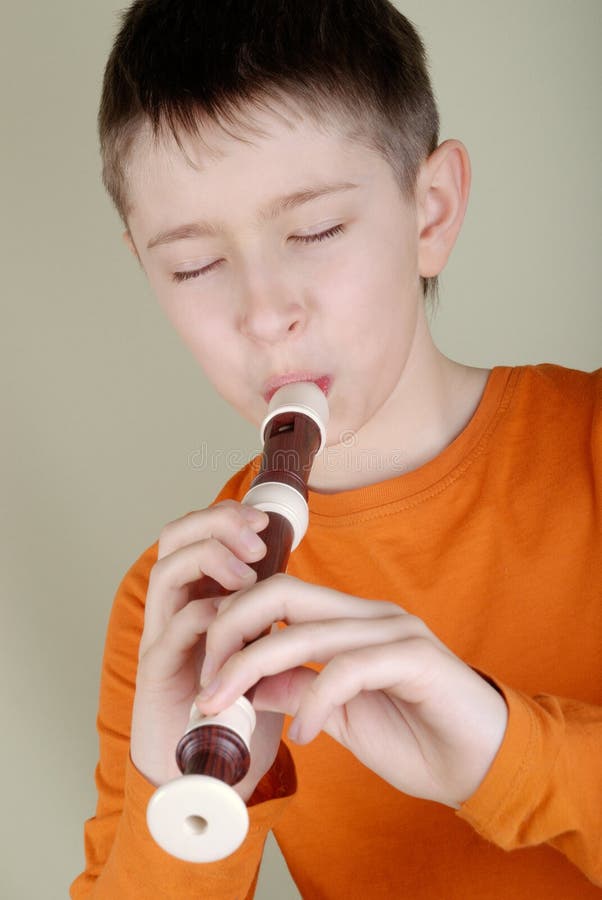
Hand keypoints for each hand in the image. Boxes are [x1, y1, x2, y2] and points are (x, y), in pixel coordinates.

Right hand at [130, 500, 282, 800]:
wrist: (204, 778)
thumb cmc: (236, 713)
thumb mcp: (258, 654)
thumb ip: (267, 621)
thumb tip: (301, 587)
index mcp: (195, 599)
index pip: (197, 533)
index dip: (225, 515)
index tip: (265, 519)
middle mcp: (172, 610)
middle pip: (174, 538)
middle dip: (215, 522)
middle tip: (256, 532)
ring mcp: (161, 638)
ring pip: (167, 572)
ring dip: (210, 558)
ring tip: (248, 572)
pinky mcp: (156, 673)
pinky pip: (174, 628)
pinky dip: (206, 614)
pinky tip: (234, 619)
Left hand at [196, 574, 508, 808]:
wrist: (483, 764)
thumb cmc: (415, 737)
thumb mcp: (337, 715)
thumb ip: (295, 689)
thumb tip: (247, 684)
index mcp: (350, 620)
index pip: (277, 595)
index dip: (232, 622)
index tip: (204, 669)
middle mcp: (370, 614)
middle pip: (282, 592)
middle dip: (231, 629)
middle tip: (205, 682)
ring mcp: (394, 631)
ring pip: (307, 630)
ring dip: (253, 668)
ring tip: (226, 708)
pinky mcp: (416, 658)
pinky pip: (349, 670)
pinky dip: (314, 702)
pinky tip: (303, 734)